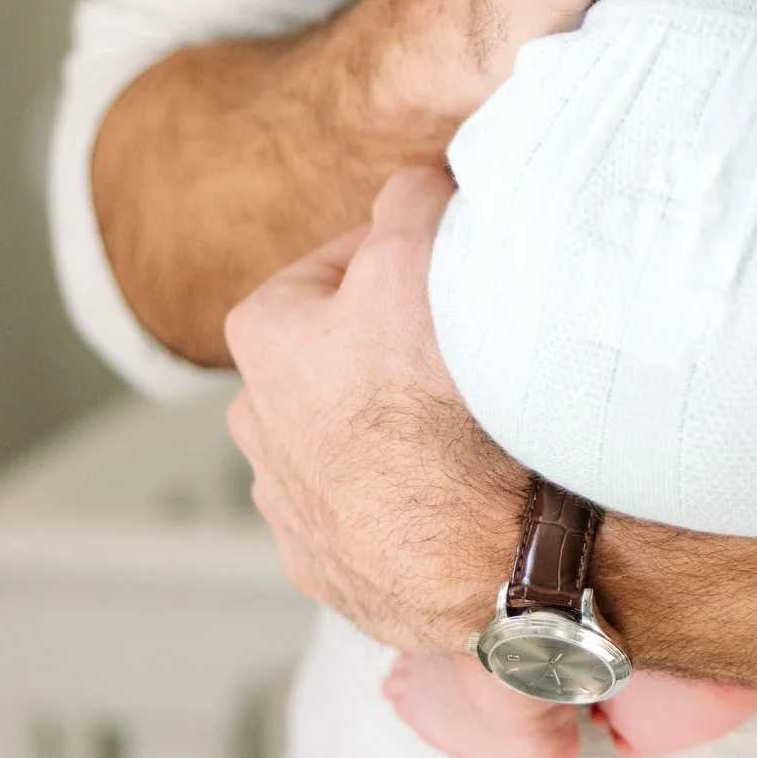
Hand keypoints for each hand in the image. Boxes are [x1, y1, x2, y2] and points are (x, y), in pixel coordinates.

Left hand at [225, 167, 523, 652]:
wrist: (497, 551)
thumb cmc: (440, 402)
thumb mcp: (416, 256)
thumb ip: (407, 200)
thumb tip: (416, 183)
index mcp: (263, 340)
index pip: (334, 264)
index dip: (400, 256)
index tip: (448, 267)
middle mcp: (259, 428)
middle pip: (338, 355)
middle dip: (391, 344)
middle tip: (463, 344)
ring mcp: (294, 510)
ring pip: (352, 438)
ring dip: (400, 425)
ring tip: (471, 421)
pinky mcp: (335, 574)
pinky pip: (377, 515)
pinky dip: (415, 500)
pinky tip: (466, 488)